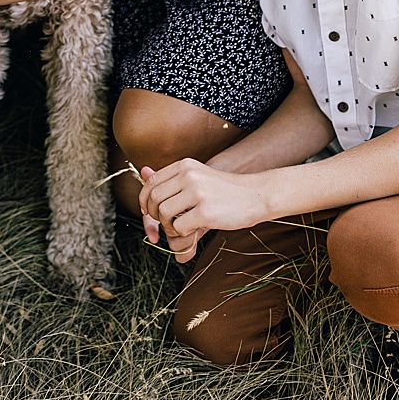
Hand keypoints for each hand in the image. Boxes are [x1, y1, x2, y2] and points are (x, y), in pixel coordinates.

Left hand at [139, 157, 267, 251]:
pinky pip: (179, 227)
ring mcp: (197, 192)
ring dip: (167, 226)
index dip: (144, 200)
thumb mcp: (197, 176)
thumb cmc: (223, 190)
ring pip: (163, 213)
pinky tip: (192, 231)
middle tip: (165, 223)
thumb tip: (143, 171)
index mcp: (184, 165)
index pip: (151, 182)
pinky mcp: (206, 211)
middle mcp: (189, 175)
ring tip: (179, 227)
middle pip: (153, 198)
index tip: (148, 212)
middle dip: (154, 215)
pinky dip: (181, 234)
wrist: (256, 195)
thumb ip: (171, 177)